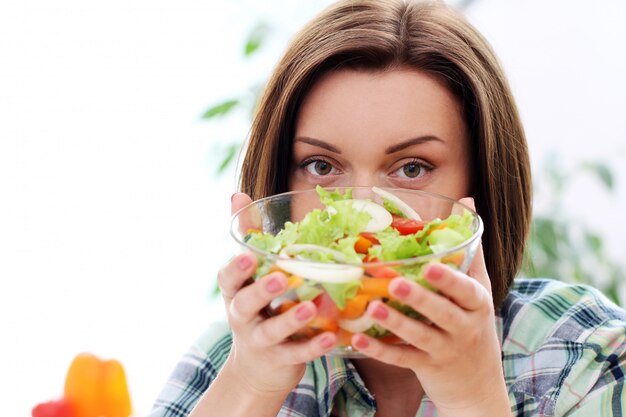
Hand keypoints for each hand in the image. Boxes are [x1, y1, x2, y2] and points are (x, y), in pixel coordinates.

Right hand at [216, 193, 337, 396]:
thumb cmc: (256, 308)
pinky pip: (296, 354)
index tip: (248, 256)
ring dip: (291, 320)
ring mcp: (260, 341)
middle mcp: (242, 316)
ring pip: (271, 331)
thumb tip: (238, 194)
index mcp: (235, 292)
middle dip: (261, 291)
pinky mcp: (280, 360)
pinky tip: (331, 336)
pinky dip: (312, 346)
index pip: (227, 279)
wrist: (257, 368)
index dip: (235, 269)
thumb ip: (247, 237)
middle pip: (245, 304)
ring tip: (312, 308)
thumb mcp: (248, 277)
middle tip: (281, 278)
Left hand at [351, 197, 509, 415]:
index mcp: (477, 304)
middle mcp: (465, 328)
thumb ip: (470, 250)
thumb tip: (468, 200)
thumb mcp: (479, 290)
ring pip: (419, 337)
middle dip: (419, 298)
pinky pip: (402, 359)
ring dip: (395, 322)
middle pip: (443, 313)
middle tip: (393, 283)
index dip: (450, 278)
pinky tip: (357, 339)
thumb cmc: (472, 324)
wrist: (478, 385)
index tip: (430, 265)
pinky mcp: (427, 368)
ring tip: (370, 307)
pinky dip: (380, 350)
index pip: (467, 290)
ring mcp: (445, 351)